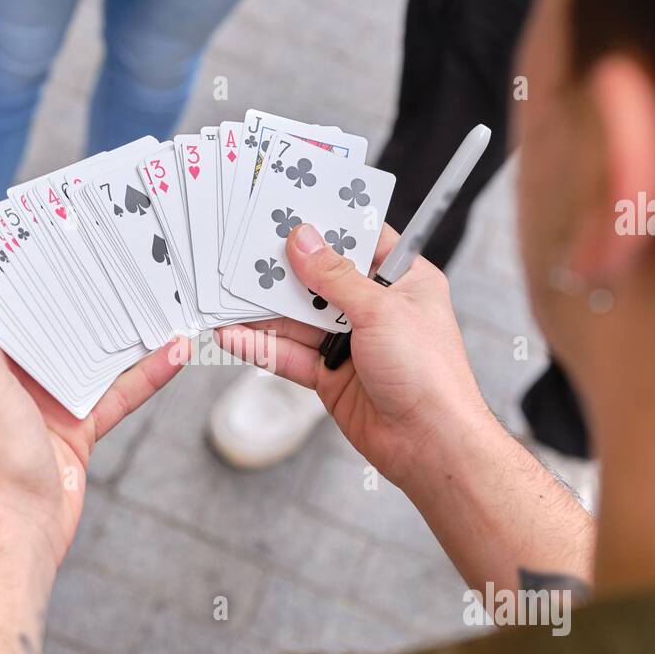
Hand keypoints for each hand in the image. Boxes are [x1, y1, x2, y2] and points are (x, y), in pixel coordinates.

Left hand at [0, 262, 184, 565]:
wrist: (19, 528)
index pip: (4, 298)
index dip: (25, 263)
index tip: (52, 228)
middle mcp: (15, 376)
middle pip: (55, 320)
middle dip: (84, 288)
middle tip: (119, 250)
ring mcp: (49, 400)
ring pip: (92, 352)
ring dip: (122, 328)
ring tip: (156, 294)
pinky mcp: (79, 426)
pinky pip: (117, 392)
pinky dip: (145, 374)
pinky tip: (172, 352)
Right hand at [215, 224, 491, 494]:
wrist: (431, 445)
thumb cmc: (428, 372)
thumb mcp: (380, 310)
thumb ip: (334, 276)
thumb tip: (302, 240)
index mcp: (404, 281)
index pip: (363, 239)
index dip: (328, 223)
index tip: (290, 207)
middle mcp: (377, 309)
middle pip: (320, 280)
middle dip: (283, 269)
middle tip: (242, 250)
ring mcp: (352, 343)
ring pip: (298, 319)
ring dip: (263, 310)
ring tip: (223, 294)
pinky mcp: (331, 377)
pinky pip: (290, 355)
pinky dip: (262, 346)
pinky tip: (232, 335)